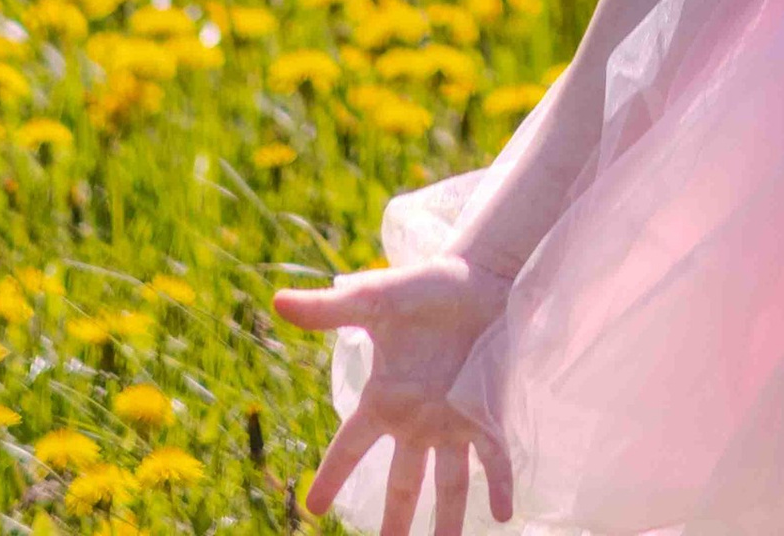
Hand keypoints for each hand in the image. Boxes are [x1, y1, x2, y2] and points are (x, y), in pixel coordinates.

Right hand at [271, 256, 513, 535]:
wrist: (480, 272)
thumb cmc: (425, 287)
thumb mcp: (375, 299)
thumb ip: (330, 310)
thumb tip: (279, 301)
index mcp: (385, 398)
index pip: (350, 447)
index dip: (331, 475)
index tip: (313, 507)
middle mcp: (417, 419)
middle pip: (403, 483)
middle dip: (395, 521)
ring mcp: (454, 419)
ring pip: (448, 482)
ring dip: (448, 520)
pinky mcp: (487, 410)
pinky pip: (493, 456)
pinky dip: (499, 484)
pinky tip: (504, 514)